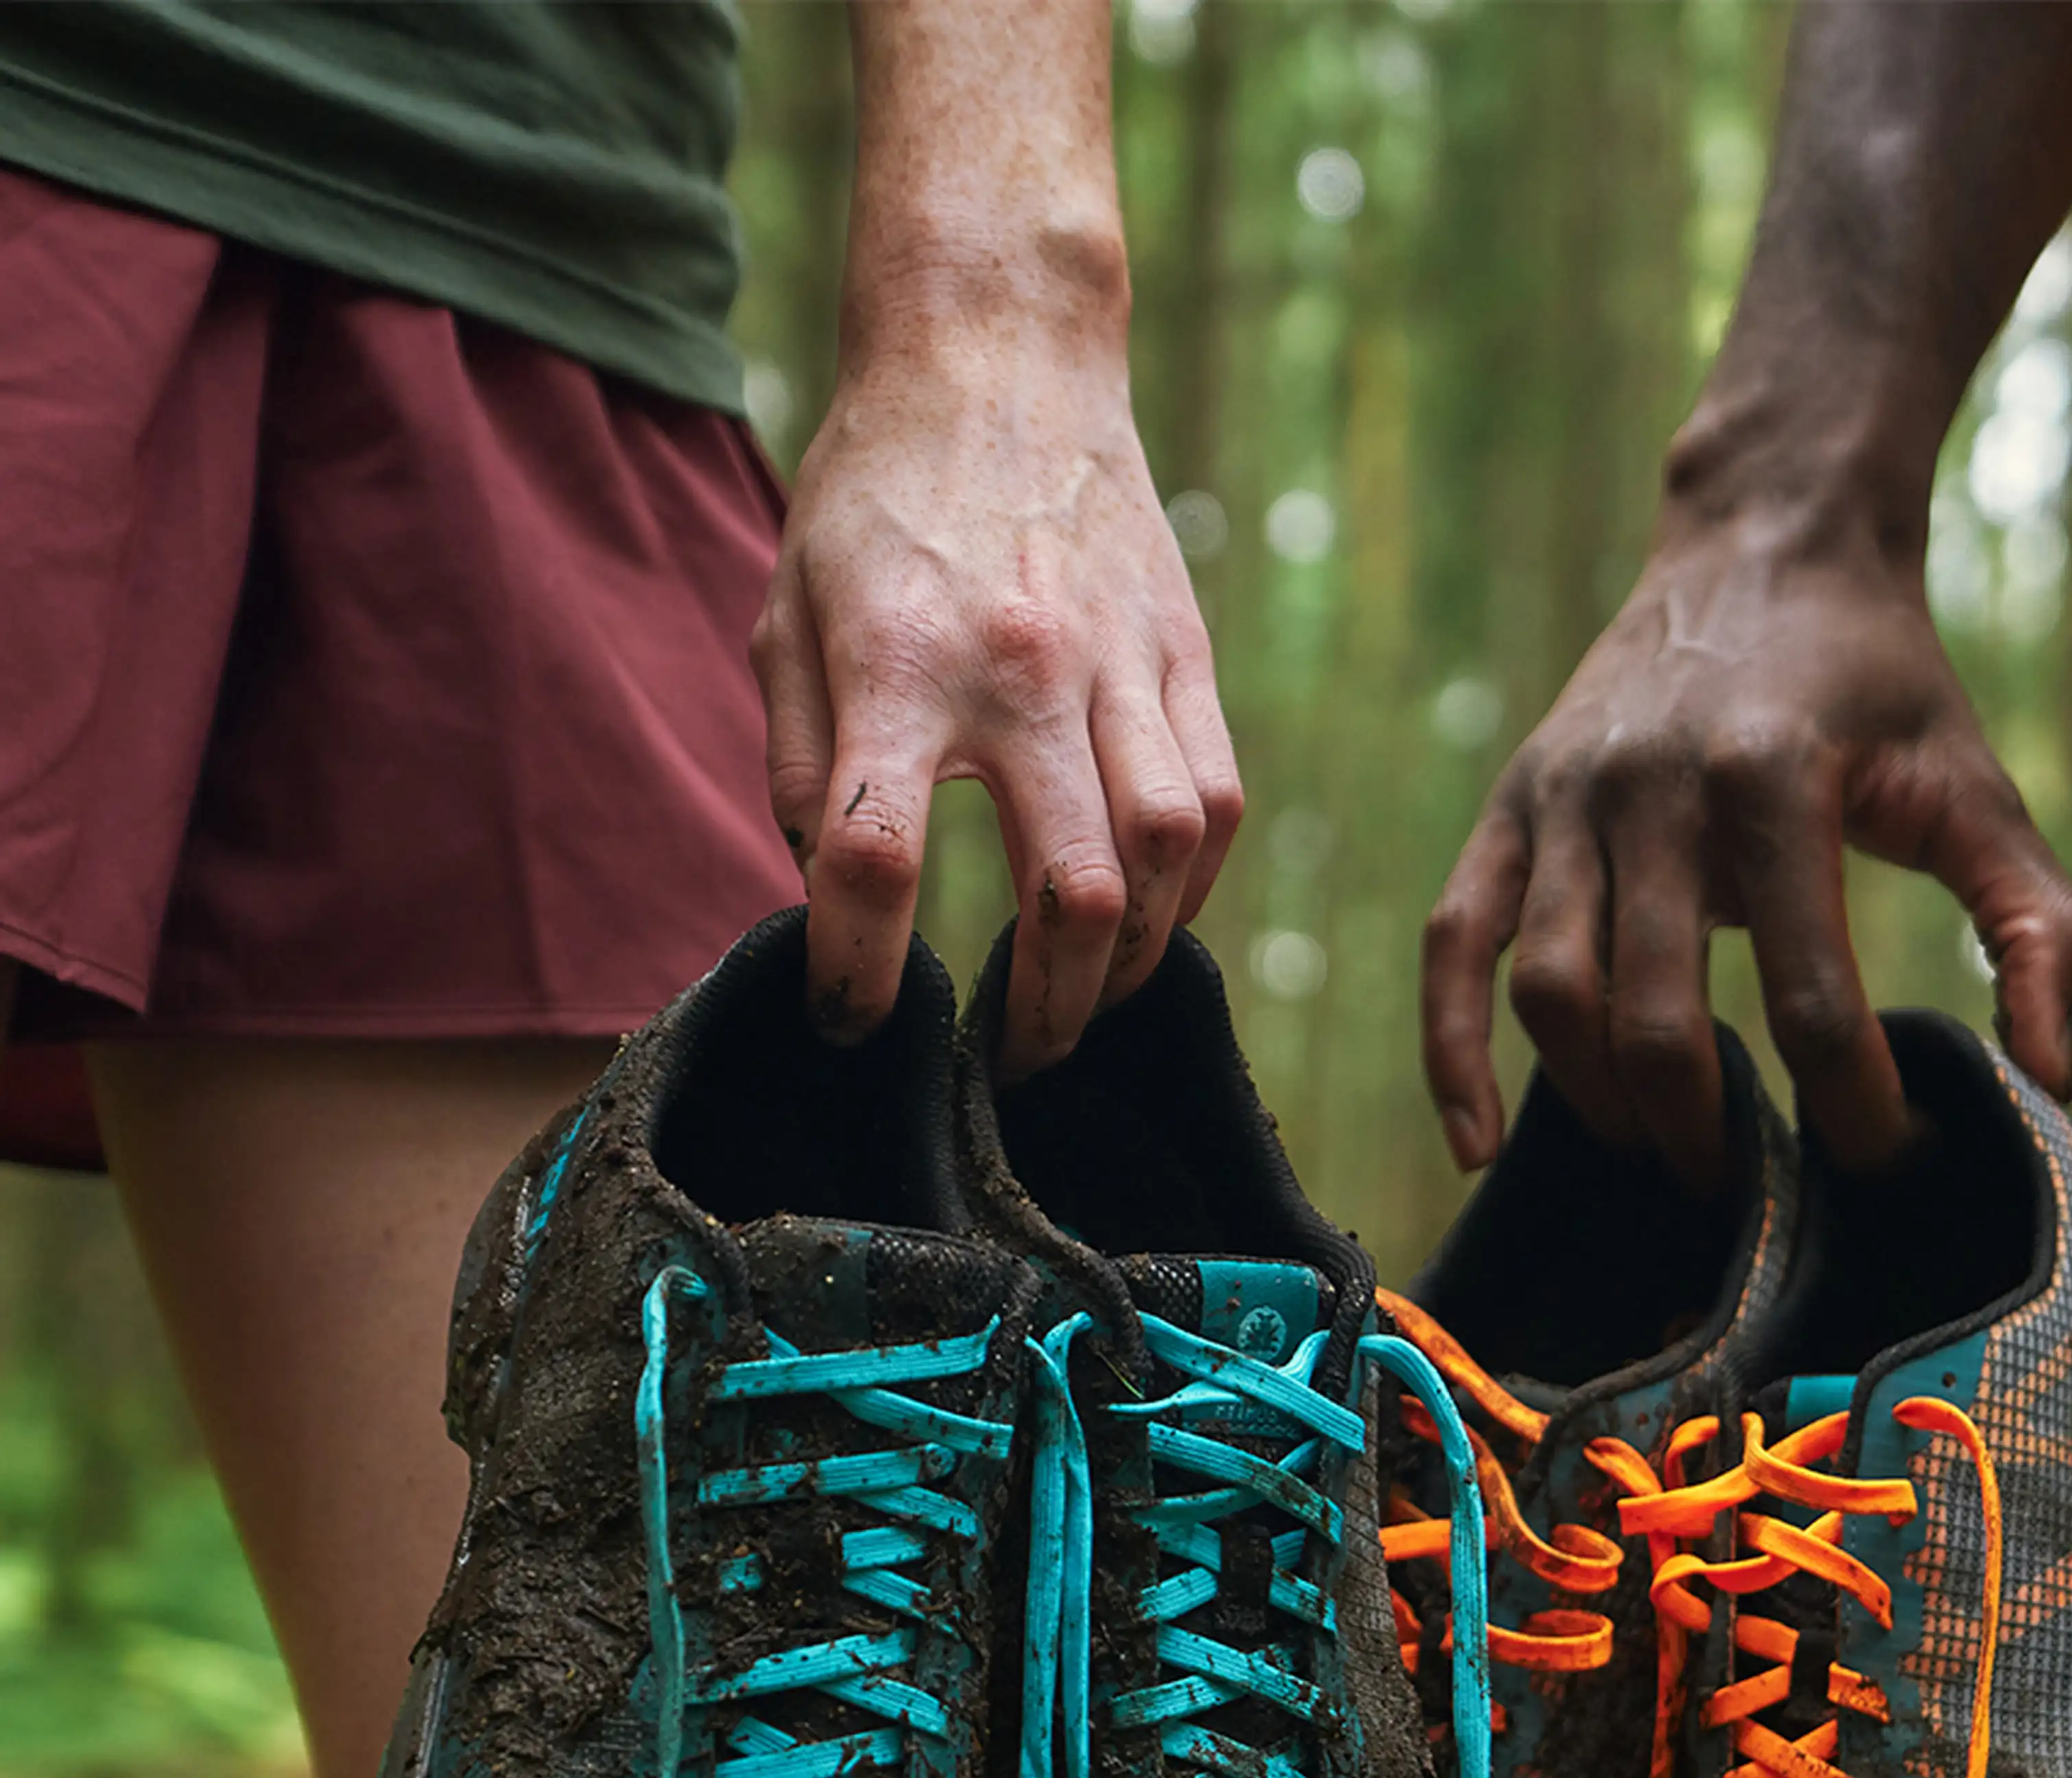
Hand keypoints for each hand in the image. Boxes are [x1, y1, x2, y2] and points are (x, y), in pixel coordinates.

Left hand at [753, 331, 1241, 1071]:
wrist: (996, 355)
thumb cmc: (874, 501)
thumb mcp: (787, 617)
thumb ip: (801, 763)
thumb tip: (829, 897)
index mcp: (899, 665)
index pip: (875, 861)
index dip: (859, 971)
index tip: (853, 1020)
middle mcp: (1024, 668)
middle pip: (1072, 892)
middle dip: (1043, 1009)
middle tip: (1011, 1058)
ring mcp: (1121, 660)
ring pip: (1166, 859)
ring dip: (1129, 964)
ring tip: (1085, 1001)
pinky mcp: (1186, 653)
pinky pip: (1215, 804)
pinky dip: (1190, 889)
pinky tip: (1147, 918)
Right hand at [1422, 493, 2071, 1186]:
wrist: (1764, 537)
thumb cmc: (1879, 684)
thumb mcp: (1977, 787)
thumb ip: (2036, 928)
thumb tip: (2049, 1081)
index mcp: (1774, 780)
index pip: (1810, 1001)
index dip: (1852, 1106)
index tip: (1885, 1154)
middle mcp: (1649, 787)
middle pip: (1660, 1022)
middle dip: (1710, 1132)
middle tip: (1755, 1186)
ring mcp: (1563, 797)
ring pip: (1553, 996)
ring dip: (1605, 1104)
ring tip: (1666, 1152)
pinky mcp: (1508, 807)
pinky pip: (1456, 948)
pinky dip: (1454, 1054)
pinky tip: (1483, 1143)